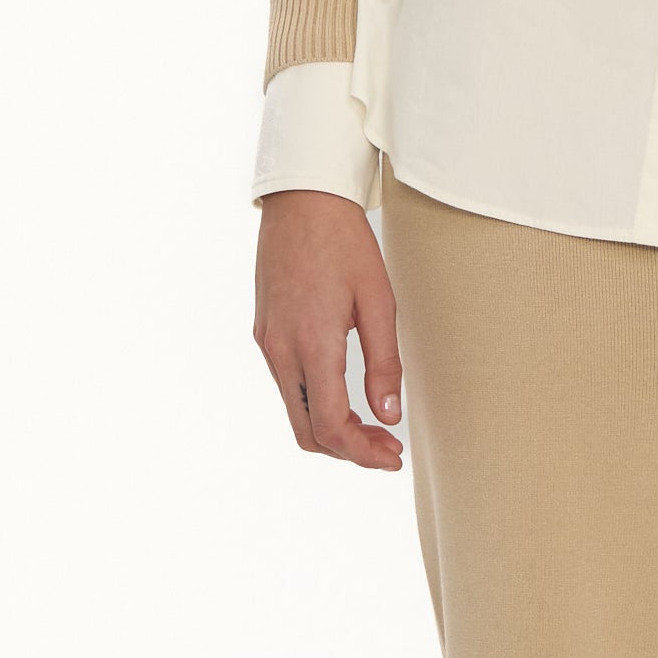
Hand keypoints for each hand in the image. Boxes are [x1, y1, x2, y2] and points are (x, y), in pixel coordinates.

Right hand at [254, 190, 403, 468]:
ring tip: (372, 426)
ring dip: (332, 430)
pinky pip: (287, 386)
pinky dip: (315, 405)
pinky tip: (345, 395)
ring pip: (295, 412)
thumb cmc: (345, 244)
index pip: (331, 426)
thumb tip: (389, 414)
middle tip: (387, 448)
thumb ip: (384, 363)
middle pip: (307, 432)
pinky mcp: (265, 333)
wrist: (301, 201)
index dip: (363, 453)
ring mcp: (268, 343)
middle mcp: (281, 351)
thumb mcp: (378, 301)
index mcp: (312, 345)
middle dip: (348, 451)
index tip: (392, 457)